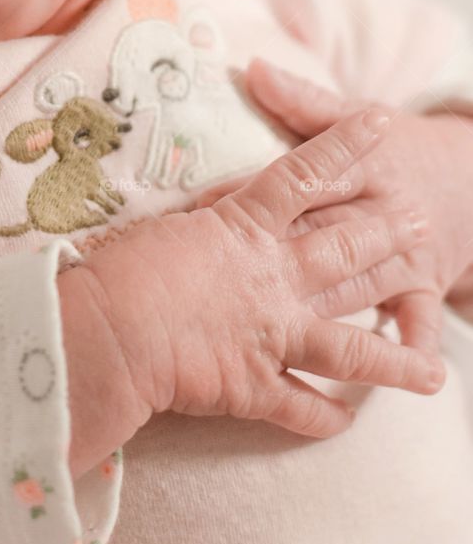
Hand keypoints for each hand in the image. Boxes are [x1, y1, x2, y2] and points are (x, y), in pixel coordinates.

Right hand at [80, 104, 443, 441]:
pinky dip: (325, 417)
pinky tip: (347, 422)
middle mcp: (273, 277)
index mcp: (245, 226)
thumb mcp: (164, 225)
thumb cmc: (121, 270)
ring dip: (392, 362)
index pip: (305, 173)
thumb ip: (201, 219)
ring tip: (433, 375)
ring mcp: (272, 333)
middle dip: (387, 235)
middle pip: (344, 249)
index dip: (344, 145)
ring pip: (349, 349)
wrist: (110, 332)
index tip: (379, 121)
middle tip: (423, 223)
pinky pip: (302, 407)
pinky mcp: (256, 385)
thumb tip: (211, 210)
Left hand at [197, 58, 472, 357]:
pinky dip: (404, 347)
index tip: (203, 209)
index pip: (301, 177)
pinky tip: (381, 372)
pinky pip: (416, 321)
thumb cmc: (395, 147)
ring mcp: (407, 252)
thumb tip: (253, 68)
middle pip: (325, 233)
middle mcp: (383, 208)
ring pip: (358, 282)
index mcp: (360, 163)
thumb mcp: (354, 113)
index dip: (253, 191)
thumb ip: (302, 99)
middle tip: (218, 276)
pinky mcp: (426, 286)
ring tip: (273, 328)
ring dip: (320, 305)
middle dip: (272, 254)